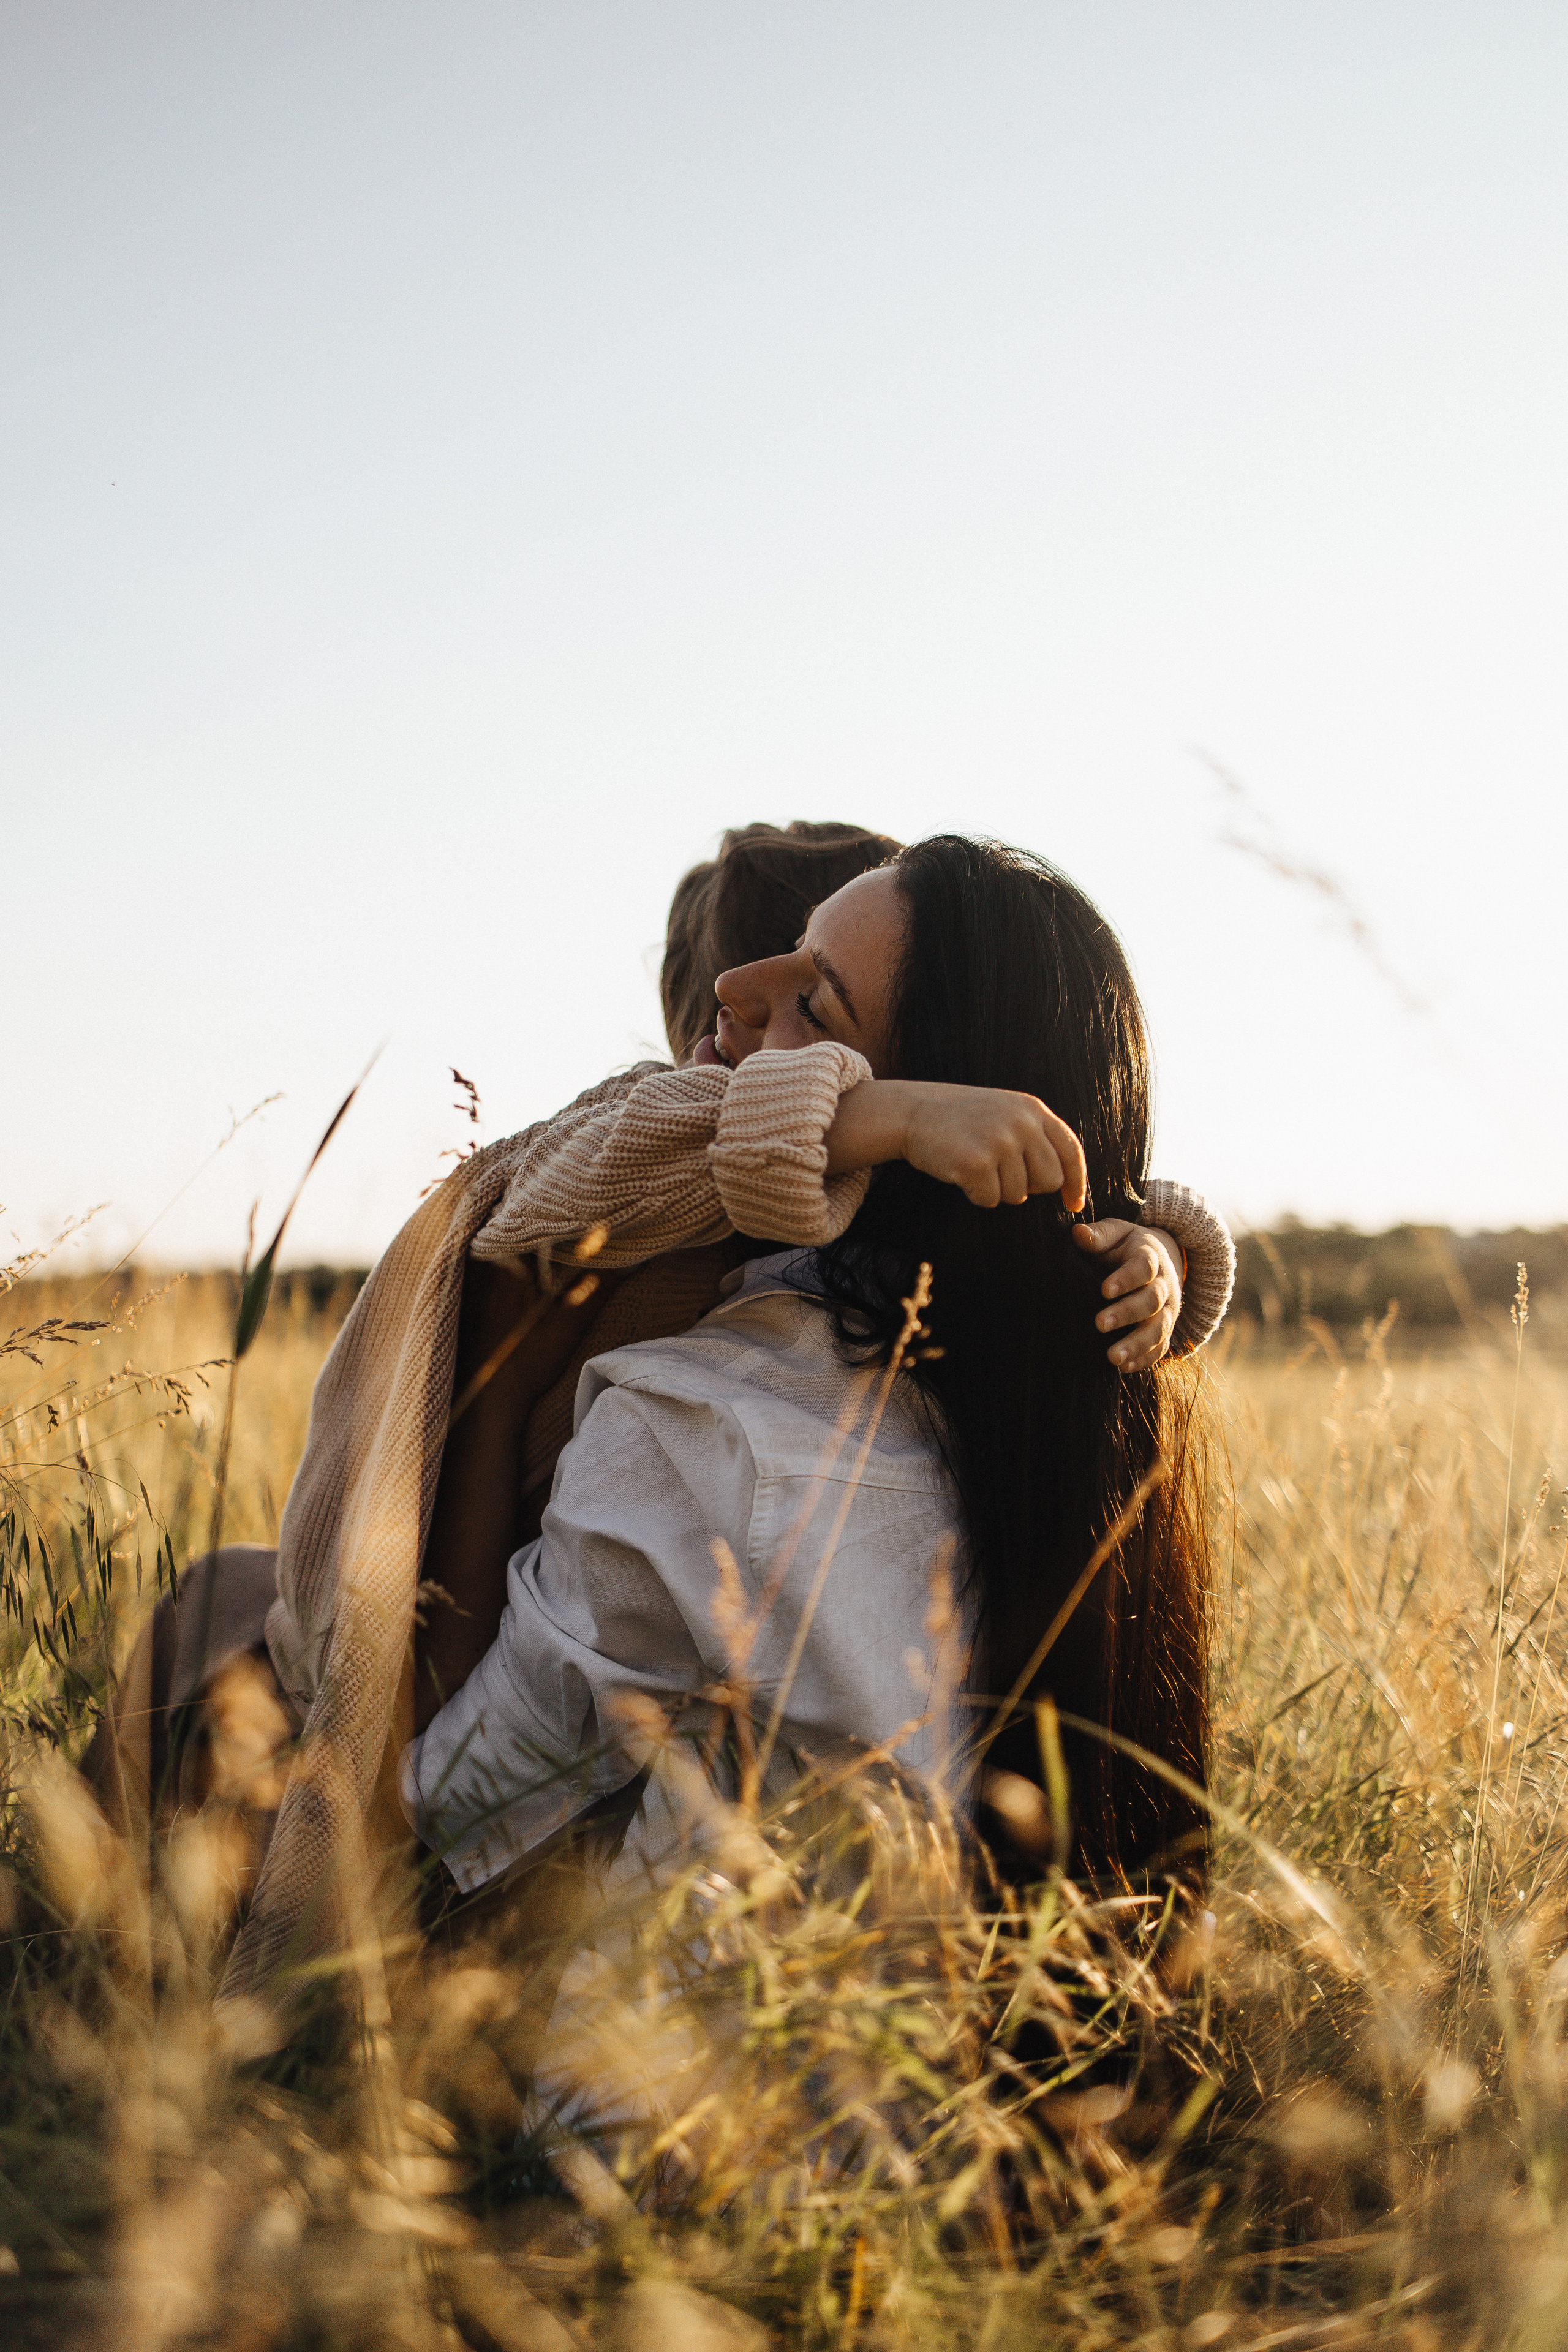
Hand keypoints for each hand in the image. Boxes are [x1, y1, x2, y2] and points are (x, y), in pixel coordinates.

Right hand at [825, 1078, 1086, 1210]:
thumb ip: (1034, 1136)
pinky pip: (989, 1200)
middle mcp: (1022, 1123)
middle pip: (1049, 1180)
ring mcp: (1000, 1141)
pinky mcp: (977, 1163)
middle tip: (999, 1175)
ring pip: (1017, 1194)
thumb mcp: (1004, 1112)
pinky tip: (959, 1172)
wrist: (911, 1111)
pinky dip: (974, 1195)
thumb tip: (1063, 1181)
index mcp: (1032, 1109)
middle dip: (1028, 1187)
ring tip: (974, 1165)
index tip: (1073, 1203)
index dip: (1076, 1181)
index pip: (1071, 1151)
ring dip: (995, 1190)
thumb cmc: (959, 1118)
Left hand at [1072, 1219, 1182, 1370]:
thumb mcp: (1116, 1233)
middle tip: (1099, 1323)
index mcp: (1151, 1258)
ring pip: (1159, 1329)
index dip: (1126, 1279)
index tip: (1104, 1290)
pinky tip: (1124, 1368)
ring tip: (1113, 1357)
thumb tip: (1078, 1234)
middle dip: (1127, 1313)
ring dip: (1137, 1344)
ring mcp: (1167, 1310)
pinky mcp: (1165, 1330)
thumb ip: (1099, 1235)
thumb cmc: (1127, 1247)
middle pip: (1151, 1301)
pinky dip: (1145, 1359)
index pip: (1143, 1267)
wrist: (1161, 1260)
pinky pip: (1161, 1347)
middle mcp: (1164, 1286)